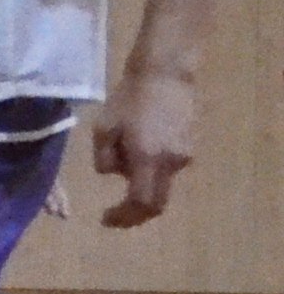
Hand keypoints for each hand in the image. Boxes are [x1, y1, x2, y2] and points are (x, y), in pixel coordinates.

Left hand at [91, 68, 197, 228]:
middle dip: (134, 213)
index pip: (140, 203)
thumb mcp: (103, 128)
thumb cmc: (129, 98)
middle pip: (156, 203)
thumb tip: (115, 175)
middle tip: (115, 213)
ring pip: (160, 183)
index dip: (124, 217)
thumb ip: (105, 159)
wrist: (165, 75)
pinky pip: (167, 168)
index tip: (105, 219)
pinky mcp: (190, 147)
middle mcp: (171, 163)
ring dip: (140, 181)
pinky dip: (150, 168)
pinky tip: (138, 144)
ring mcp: (184, 156)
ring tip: (122, 148)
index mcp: (148, 159)